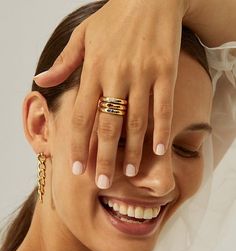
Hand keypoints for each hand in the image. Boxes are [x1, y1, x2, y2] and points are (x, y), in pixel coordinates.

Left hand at [34, 0, 188, 188]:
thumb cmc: (115, 16)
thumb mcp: (83, 34)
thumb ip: (64, 63)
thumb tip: (40, 83)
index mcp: (94, 69)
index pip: (82, 115)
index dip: (78, 145)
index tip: (76, 169)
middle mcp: (117, 75)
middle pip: (108, 125)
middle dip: (104, 156)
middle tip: (103, 182)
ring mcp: (143, 74)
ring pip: (136, 120)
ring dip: (132, 149)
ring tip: (129, 172)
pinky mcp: (166, 71)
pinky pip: (163, 105)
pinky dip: (161, 129)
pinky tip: (158, 150)